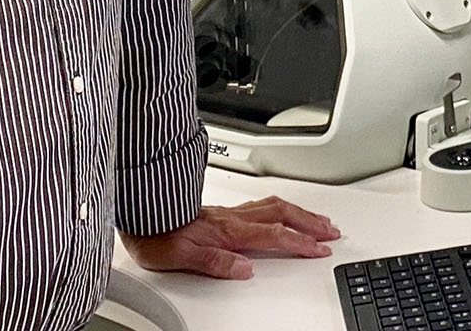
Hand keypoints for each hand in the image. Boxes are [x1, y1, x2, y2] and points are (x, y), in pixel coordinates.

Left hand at [122, 196, 341, 279]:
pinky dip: (281, 205)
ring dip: (301, 212)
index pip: (274, 236)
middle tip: (331, 231)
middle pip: (283, 215)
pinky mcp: (222, 209)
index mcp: (228, 232)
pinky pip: (261, 202)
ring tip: (317, 218)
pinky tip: (282, 209)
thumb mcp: (182, 257)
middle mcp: (233, 218)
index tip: (321, 249)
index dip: (301, 243)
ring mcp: (230, 211)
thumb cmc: (156, 235)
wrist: (139, 212)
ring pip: (275, 205)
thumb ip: (216, 263)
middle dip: (311, 223)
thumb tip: (245, 269)